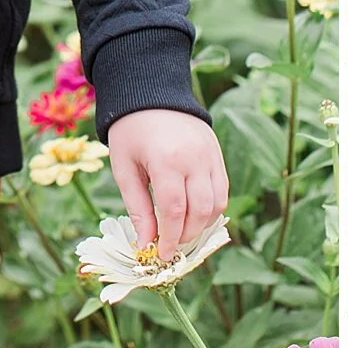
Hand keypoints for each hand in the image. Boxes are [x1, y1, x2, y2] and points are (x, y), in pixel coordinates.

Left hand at [105, 109, 228, 259]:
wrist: (152, 92)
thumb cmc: (131, 131)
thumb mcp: (124, 168)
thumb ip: (137, 207)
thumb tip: (146, 242)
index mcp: (166, 160)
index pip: (174, 211)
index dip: (169, 238)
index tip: (161, 255)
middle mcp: (194, 158)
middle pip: (199, 211)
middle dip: (185, 236)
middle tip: (170, 247)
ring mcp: (210, 155)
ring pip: (217, 203)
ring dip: (201, 225)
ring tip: (181, 233)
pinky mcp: (217, 153)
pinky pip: (222, 189)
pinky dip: (212, 208)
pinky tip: (195, 216)